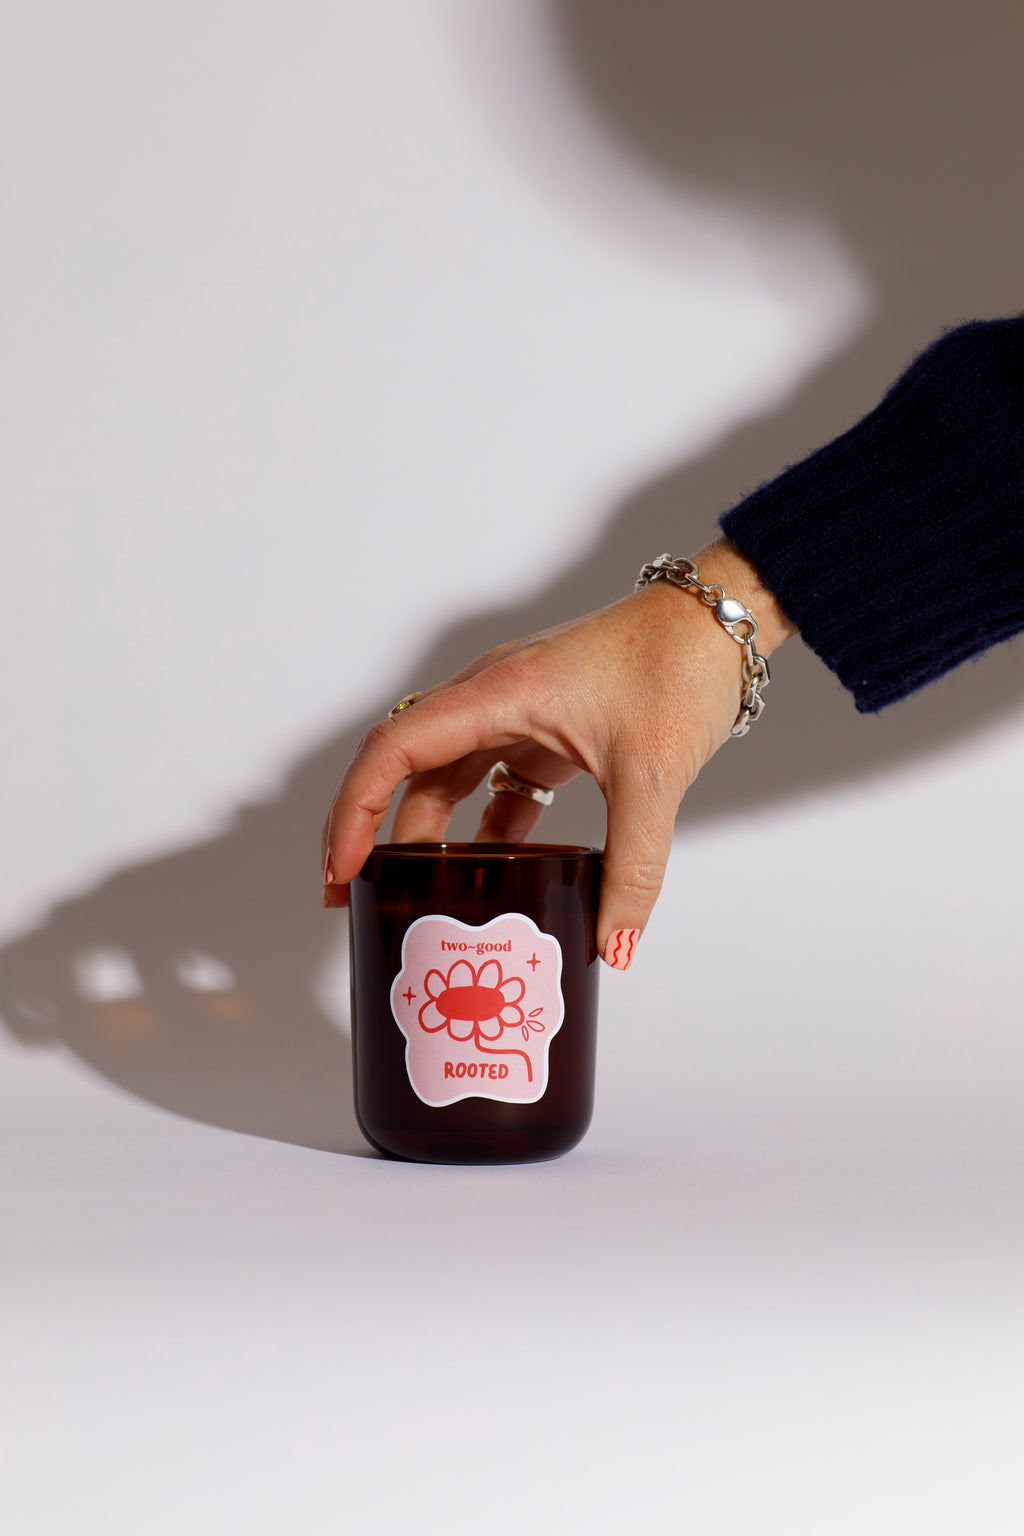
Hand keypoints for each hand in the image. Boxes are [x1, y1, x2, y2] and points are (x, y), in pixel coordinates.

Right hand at [321, 539, 794, 966]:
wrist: (718, 622)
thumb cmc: (679, 667)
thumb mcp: (652, 777)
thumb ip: (632, 869)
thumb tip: (612, 947)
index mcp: (496, 695)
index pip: (393, 751)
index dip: (354, 813)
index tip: (341, 872)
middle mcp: (491, 697)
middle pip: (404, 767)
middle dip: (371, 833)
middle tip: (356, 898)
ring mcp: (515, 710)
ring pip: (445, 776)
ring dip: (425, 833)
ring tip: (412, 895)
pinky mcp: (543, 726)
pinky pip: (491, 779)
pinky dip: (481, 826)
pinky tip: (487, 872)